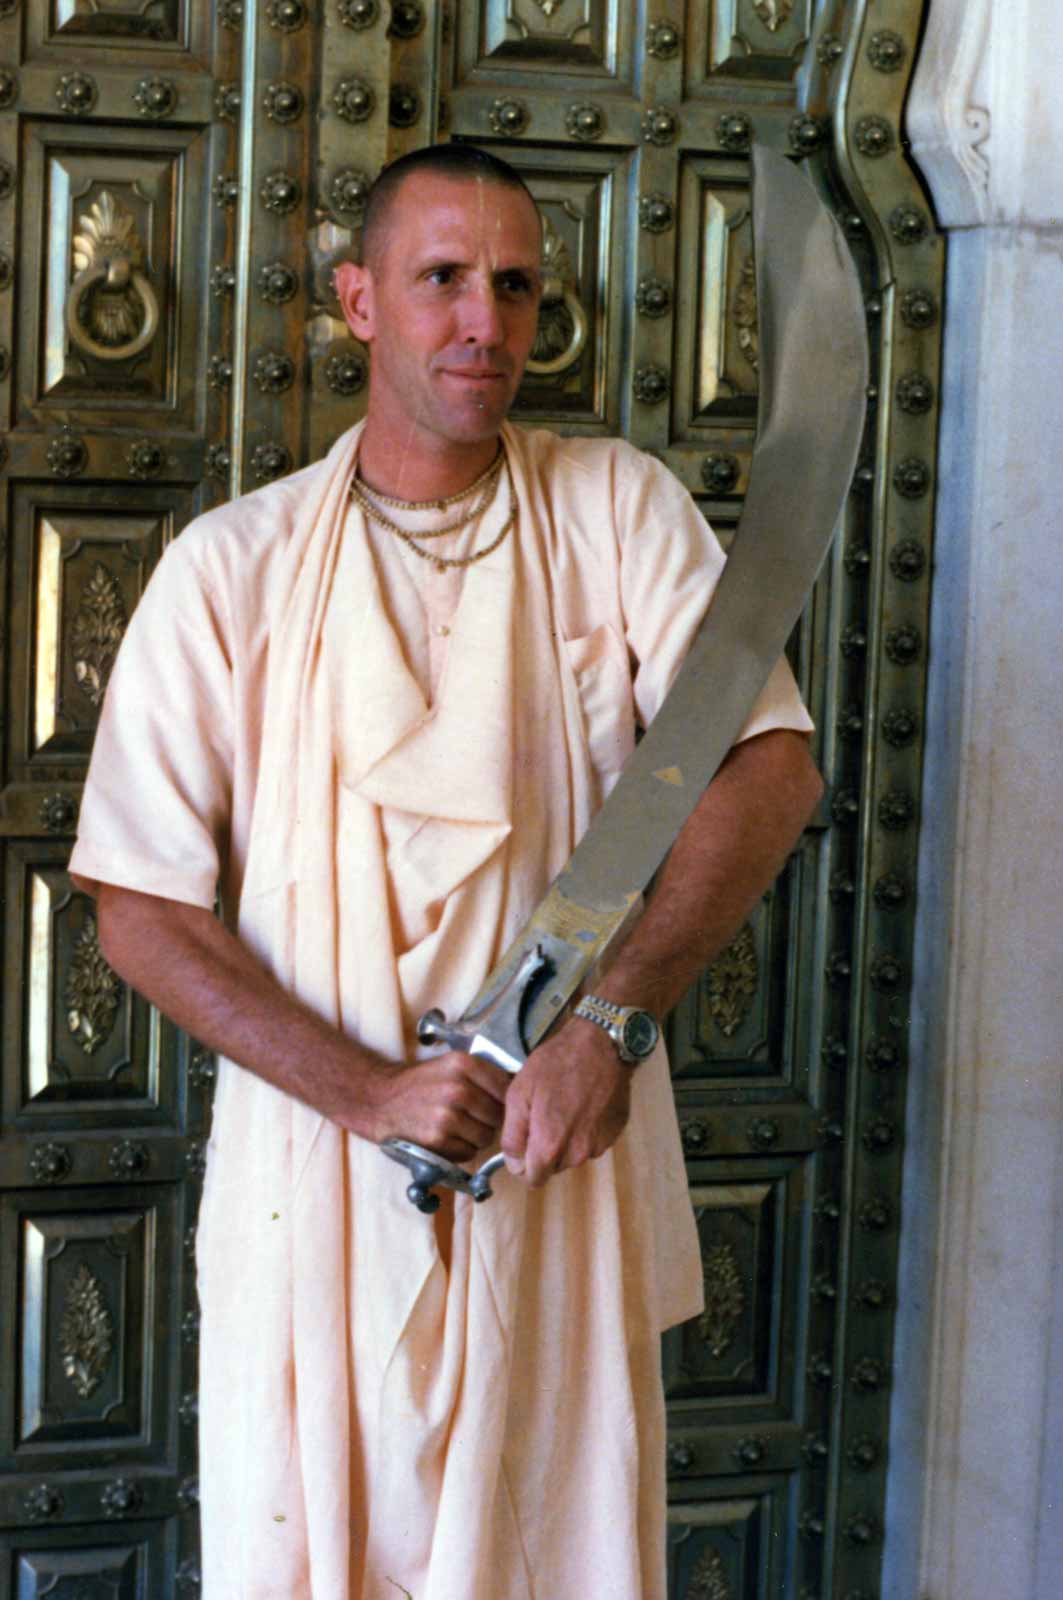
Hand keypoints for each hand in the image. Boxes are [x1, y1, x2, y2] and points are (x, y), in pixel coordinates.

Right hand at [362, 1050, 510, 1162]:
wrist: (381, 1100)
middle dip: (491, 1119)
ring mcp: (447, 1116)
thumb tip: (520, 1090)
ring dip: (477, 1136)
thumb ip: (483, 1075)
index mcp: (463, 1064)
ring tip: (458, 1127)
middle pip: (499, 1115)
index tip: (495, 1103)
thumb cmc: (420, 1083)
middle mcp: (457, 1089)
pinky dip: (462, 1150)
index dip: (504, 1099)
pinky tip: (447, 1138)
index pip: (506, 1087)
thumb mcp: (450, 1065)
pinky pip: (469, 1152)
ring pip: (486, 1137)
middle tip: (473, 1117)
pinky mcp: (438, 1140)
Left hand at [501, 1018, 631, 1186]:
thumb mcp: (519, 1094)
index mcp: (550, 1147)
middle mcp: (577, 1154)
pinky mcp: (615, 1133)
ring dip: (567, 1140)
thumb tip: (514, 1163)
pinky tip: (585, 1104)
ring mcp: (599, 1145)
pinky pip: (593, 1142)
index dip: (524, 1161)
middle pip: (553, 1167)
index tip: (526, 1138)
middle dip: (546, 1149)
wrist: (602, 1045)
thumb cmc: (555, 1065)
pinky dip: (586, 1130)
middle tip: (545, 1115)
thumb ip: (512, 1136)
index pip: (532, 1179)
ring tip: (566, 1106)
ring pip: (573, 1155)